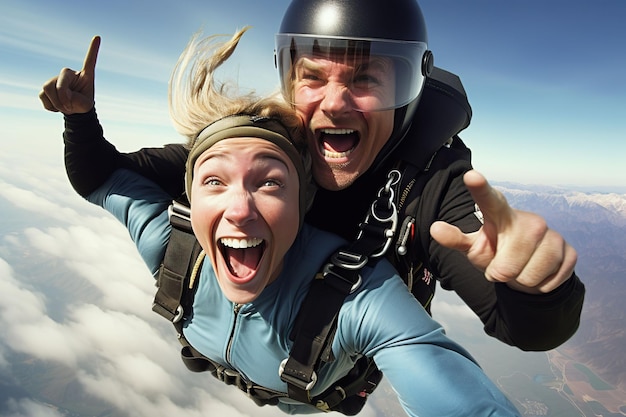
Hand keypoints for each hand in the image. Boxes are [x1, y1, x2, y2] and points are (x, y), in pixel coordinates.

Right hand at [39, 36, 100, 114]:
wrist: (73, 110)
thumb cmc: (83, 104)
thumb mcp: (85, 106)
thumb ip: (76, 100)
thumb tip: (64, 95)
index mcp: (84, 75)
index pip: (89, 61)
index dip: (93, 50)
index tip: (97, 37)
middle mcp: (69, 73)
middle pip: (58, 81)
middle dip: (62, 96)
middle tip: (68, 106)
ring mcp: (56, 78)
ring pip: (47, 87)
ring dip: (56, 102)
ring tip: (65, 106)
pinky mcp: (47, 86)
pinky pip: (42, 95)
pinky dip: (50, 105)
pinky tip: (57, 105)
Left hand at [430, 170, 576, 293]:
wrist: (531, 267)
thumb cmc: (497, 251)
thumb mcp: (474, 247)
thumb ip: (455, 239)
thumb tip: (434, 228)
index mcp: (501, 214)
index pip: (488, 201)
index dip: (480, 189)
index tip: (470, 176)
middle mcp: (529, 221)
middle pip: (507, 267)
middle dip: (502, 274)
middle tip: (504, 264)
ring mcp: (553, 236)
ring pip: (528, 278)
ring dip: (521, 280)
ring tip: (522, 267)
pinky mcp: (570, 253)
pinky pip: (548, 283)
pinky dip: (540, 286)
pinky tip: (540, 272)